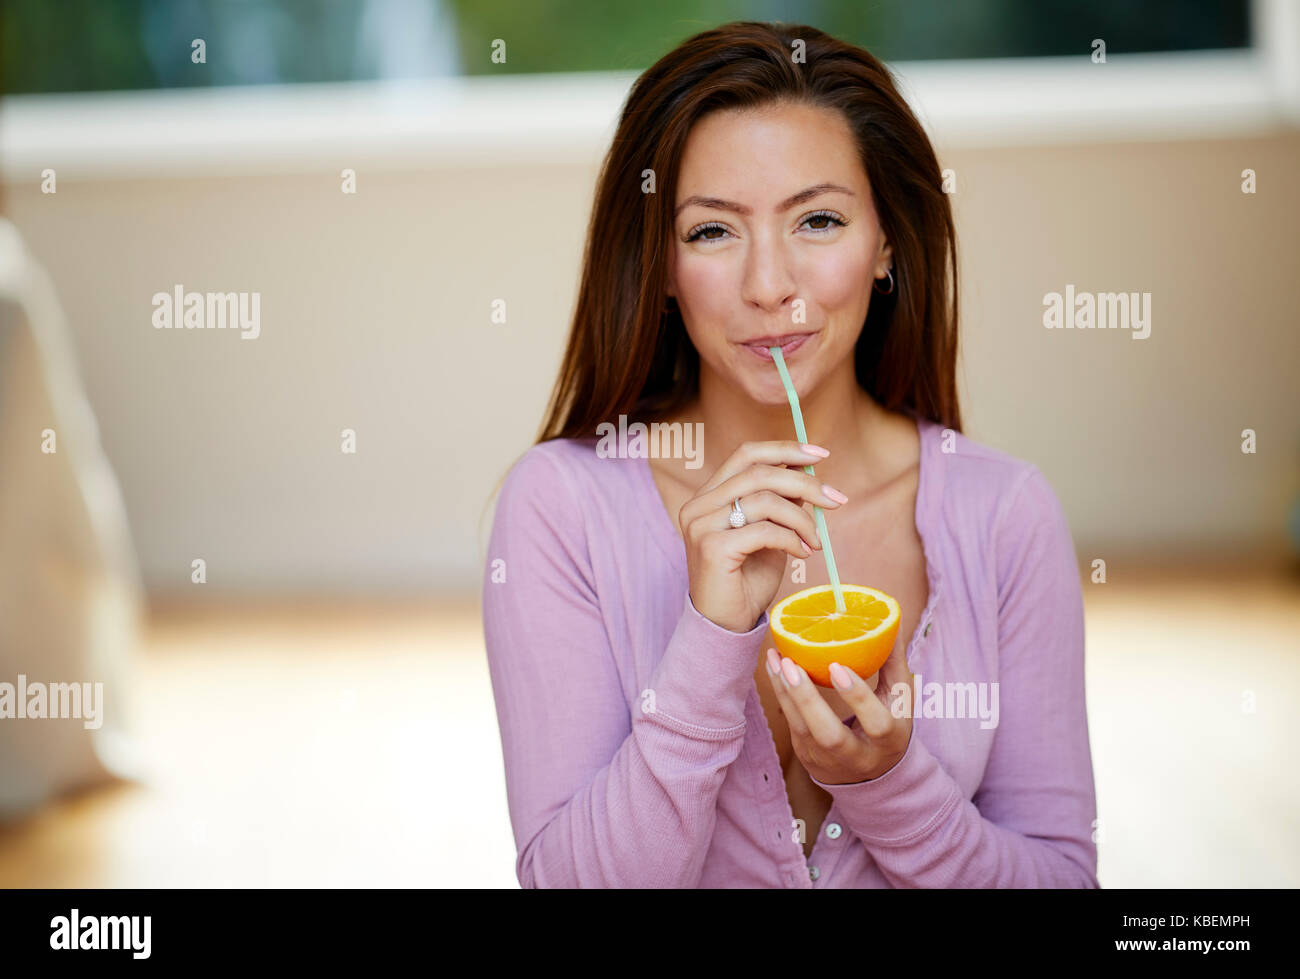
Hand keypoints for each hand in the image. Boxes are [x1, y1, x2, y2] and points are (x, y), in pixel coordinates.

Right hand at [679, 440, 845, 633]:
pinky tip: (803, 554)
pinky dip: (792, 539)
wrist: (725, 626)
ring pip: (764, 500)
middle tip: (836, 500)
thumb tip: (807, 474)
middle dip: (805, 483)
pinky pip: (764, 531)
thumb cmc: (746, 581)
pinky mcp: (712, 548)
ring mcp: (701, 526)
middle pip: (759, 473)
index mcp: (709, 496)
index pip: (746, 454)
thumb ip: (780, 504)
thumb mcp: (769, 534)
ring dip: (802, 519)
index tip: (819, 454)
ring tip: (816, 541)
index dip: (785, 448)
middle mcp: (699, 506)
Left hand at [764, 635, 915, 783]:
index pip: (877, 724)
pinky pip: (791, 724)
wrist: (873, 774)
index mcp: (889, 740)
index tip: (837, 666)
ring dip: (786, 692)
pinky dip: (781, 694)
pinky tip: (775, 667)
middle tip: (791, 664)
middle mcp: (859, 756)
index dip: (857, 697)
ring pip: (802, 730)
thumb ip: (892, 663)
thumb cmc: (888, 723)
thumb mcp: (899, 699)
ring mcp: (829, 759)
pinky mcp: (807, 756)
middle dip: (808, 700)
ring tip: (776, 659)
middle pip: (830, 736)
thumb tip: (888, 618)